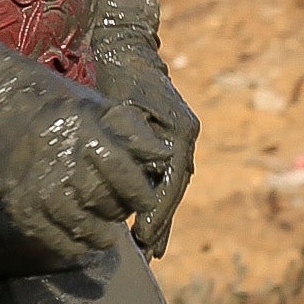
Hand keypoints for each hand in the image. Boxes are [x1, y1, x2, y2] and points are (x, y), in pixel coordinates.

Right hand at [0, 56, 165, 268]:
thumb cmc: (56, 105)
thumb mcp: (98, 106)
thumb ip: (133, 132)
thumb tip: (163, 158)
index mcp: (83, 133)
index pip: (124, 175)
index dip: (141, 193)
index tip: (145, 200)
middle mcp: (59, 161)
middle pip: (105, 202)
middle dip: (120, 210)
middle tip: (120, 211)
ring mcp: (35, 185)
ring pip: (81, 225)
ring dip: (100, 234)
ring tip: (105, 232)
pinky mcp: (17, 203)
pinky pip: (52, 237)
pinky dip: (72, 245)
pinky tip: (80, 241)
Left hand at [94, 53, 199, 255]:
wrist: (128, 51)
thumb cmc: (118, 76)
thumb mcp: (122, 106)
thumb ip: (133, 137)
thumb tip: (144, 170)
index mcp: (179, 133)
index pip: (171, 182)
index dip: (157, 211)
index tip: (144, 234)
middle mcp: (184, 139)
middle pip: (174, 189)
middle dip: (162, 222)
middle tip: (150, 252)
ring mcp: (179, 140)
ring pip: (171, 186)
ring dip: (161, 215)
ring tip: (151, 246)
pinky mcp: (169, 140)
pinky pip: (164, 175)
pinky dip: (156, 197)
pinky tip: (148, 220)